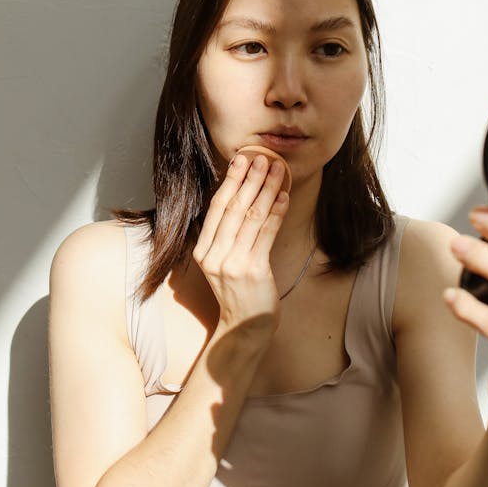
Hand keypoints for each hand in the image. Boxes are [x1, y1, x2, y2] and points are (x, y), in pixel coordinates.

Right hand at [192, 153, 289, 334]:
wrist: (245, 327)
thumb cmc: (240, 292)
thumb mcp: (224, 262)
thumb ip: (228, 234)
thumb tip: (243, 195)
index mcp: (203, 250)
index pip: (217, 207)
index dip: (230, 181)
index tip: (241, 159)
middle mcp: (214, 255)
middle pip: (233, 207)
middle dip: (250, 179)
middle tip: (263, 158)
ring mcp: (232, 263)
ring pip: (251, 216)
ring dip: (267, 190)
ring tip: (278, 171)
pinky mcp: (252, 270)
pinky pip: (266, 234)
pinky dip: (276, 213)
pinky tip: (284, 198)